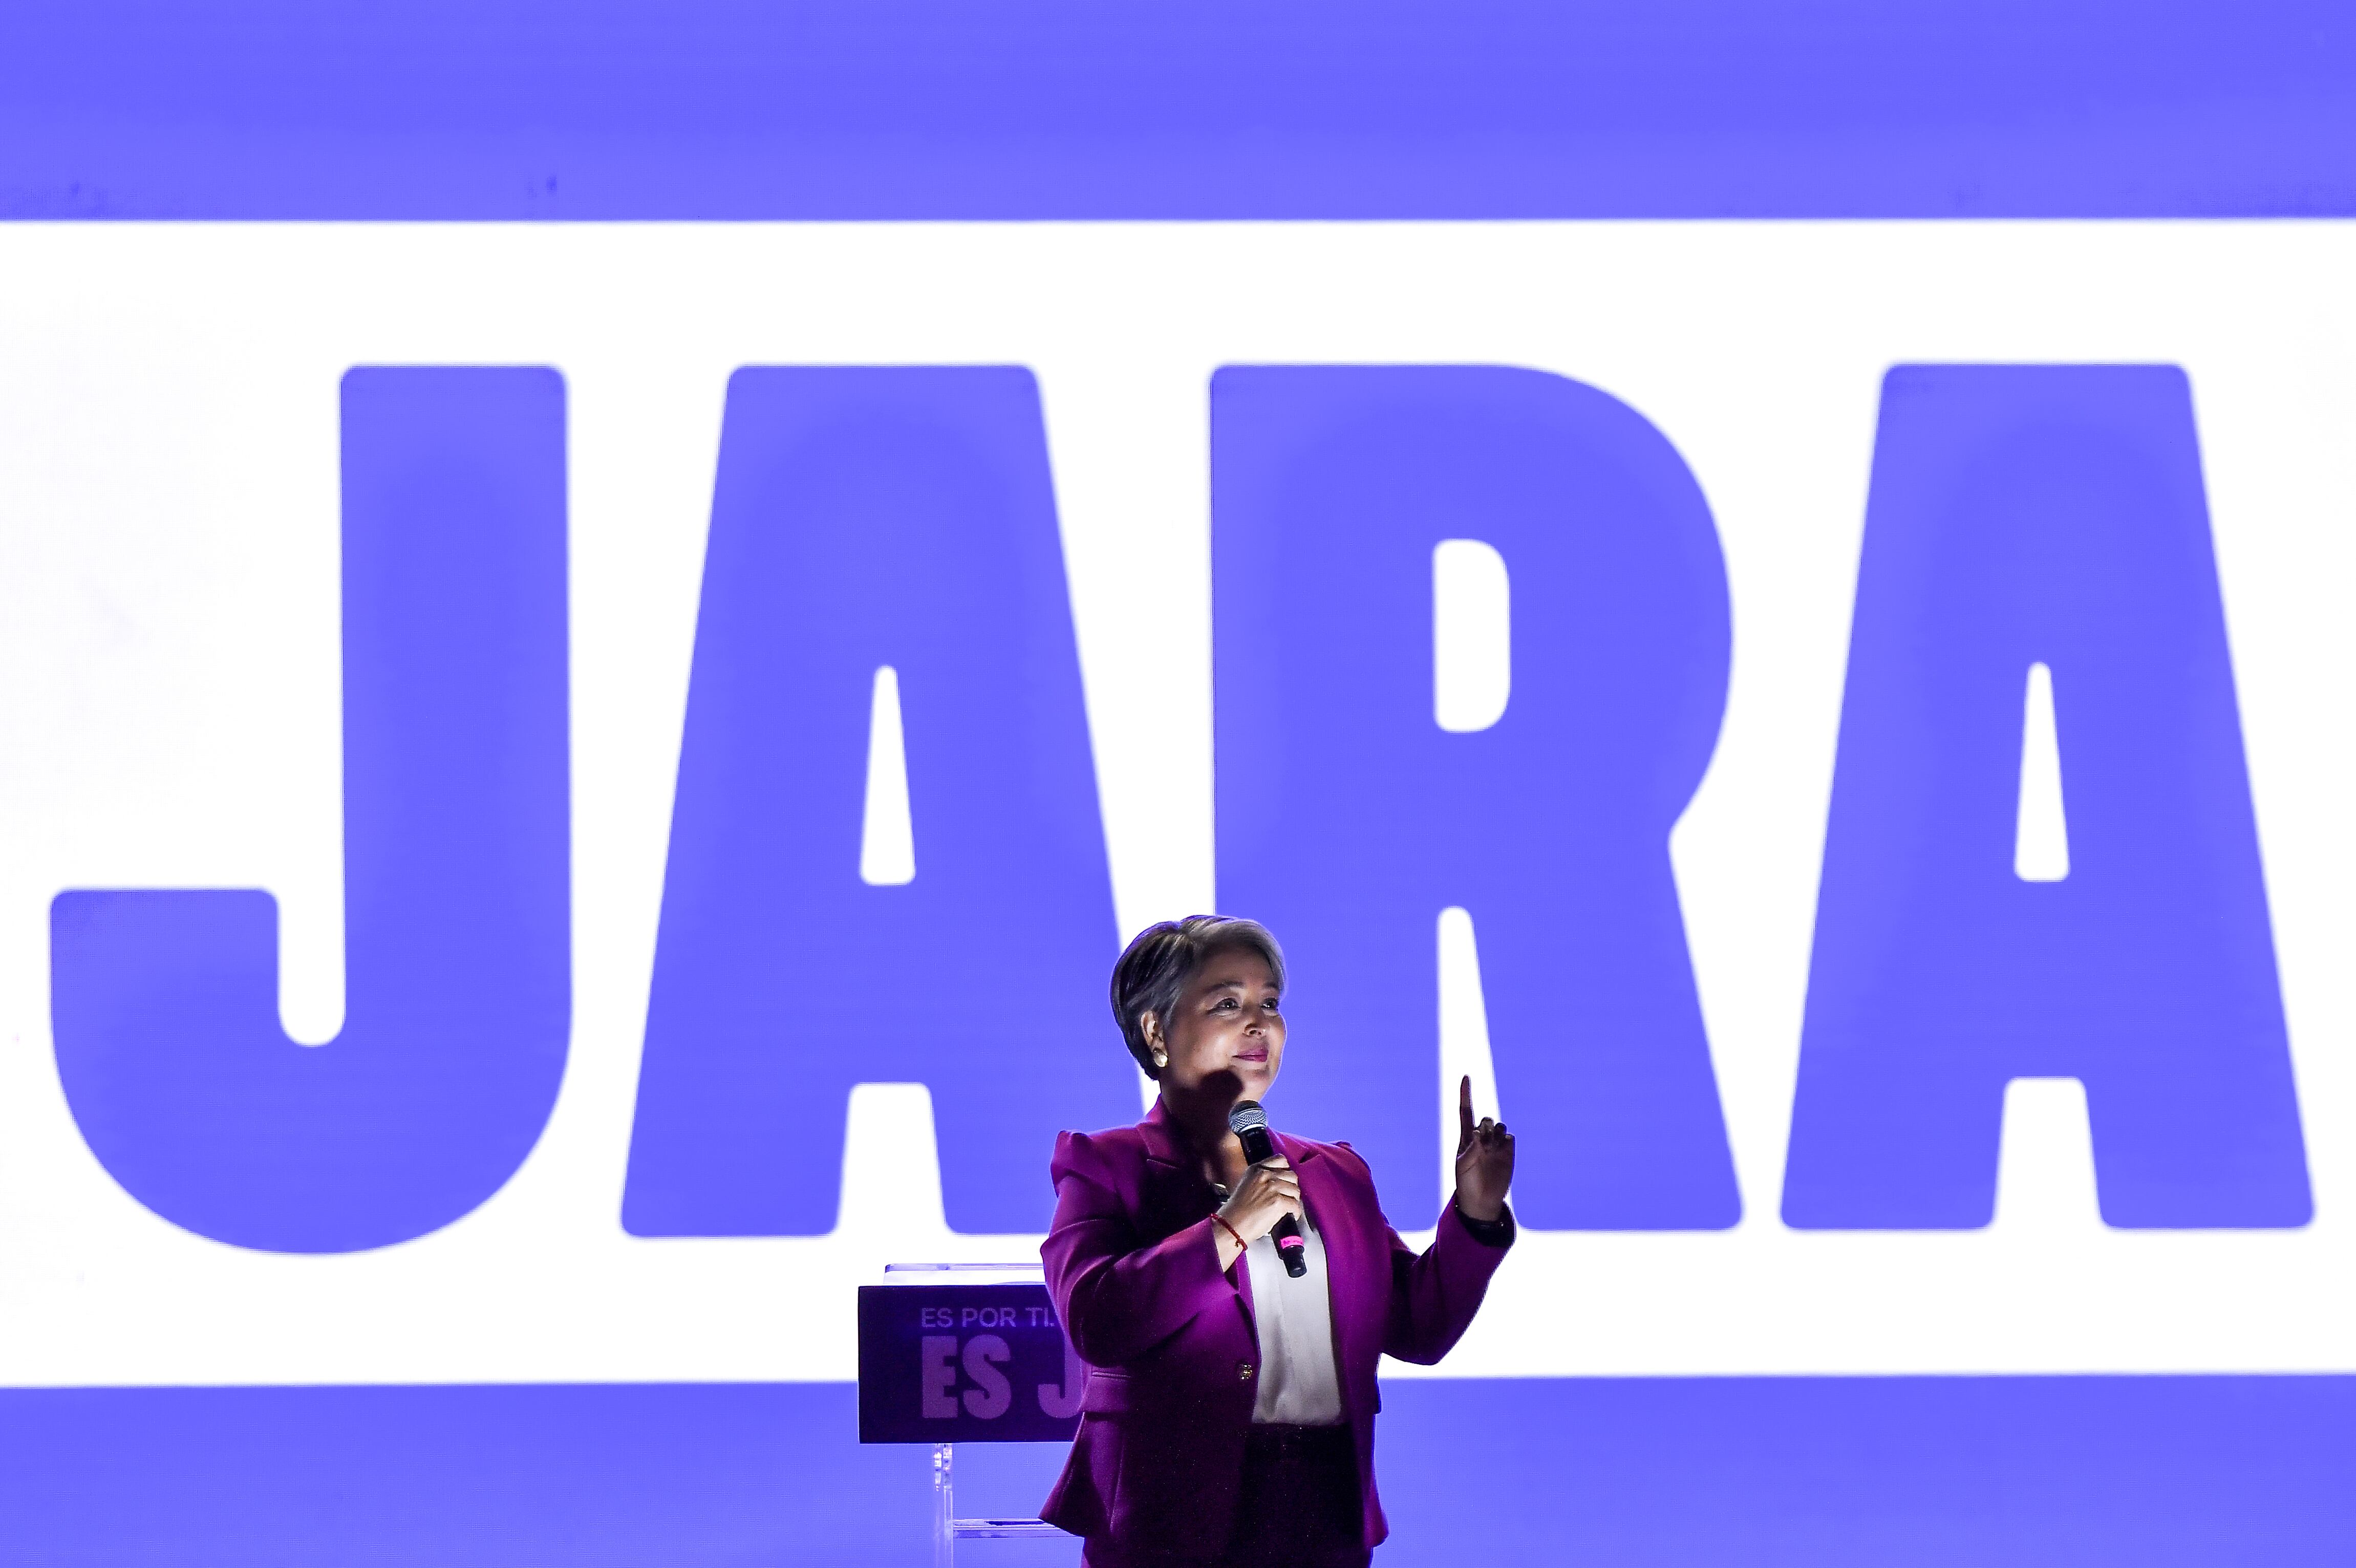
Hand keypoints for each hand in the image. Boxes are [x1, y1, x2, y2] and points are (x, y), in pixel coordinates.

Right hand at [1215, 1156, 1302, 1265]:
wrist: (1231, 1225)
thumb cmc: (1236, 1211)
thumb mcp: (1247, 1185)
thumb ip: (1262, 1180)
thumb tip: (1280, 1184)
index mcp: (1256, 1169)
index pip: (1280, 1160)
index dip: (1285, 1172)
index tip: (1284, 1181)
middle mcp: (1265, 1175)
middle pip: (1291, 1176)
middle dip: (1291, 1188)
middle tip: (1286, 1197)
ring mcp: (1272, 1187)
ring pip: (1295, 1190)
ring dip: (1293, 1200)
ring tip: (1287, 1208)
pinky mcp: (1278, 1202)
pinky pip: (1295, 1205)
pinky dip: (1294, 1212)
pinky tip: (1288, 1216)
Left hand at [1452, 1076, 1513, 1222]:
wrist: (1482, 1199)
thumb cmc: (1466, 1182)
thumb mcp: (1462, 1166)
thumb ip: (1469, 1149)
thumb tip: (1477, 1134)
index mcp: (1466, 1137)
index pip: (1466, 1110)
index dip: (1465, 1093)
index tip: (1466, 1076)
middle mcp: (1482, 1137)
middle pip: (1486, 1119)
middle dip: (1486, 1127)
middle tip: (1482, 1145)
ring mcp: (1496, 1143)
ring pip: (1499, 1126)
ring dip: (1496, 1134)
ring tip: (1490, 1151)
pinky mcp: (1508, 1150)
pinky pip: (1509, 1137)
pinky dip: (1505, 1142)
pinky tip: (1500, 1153)